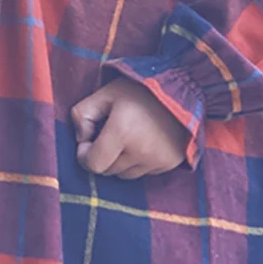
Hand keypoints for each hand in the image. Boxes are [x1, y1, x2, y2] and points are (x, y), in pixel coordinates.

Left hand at [70, 78, 187, 177]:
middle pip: (108, 170)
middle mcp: (140, 151)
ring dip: (121, 160)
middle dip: (103, 155)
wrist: (181, 89)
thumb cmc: (140, 89)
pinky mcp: (170, 163)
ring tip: (129, 136)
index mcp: (122, 132)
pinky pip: (144, 172)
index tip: (88, 140)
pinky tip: (144, 140)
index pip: (94, 164)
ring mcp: (157, 160)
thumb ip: (82, 114)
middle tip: (110, 133)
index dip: (84, 155)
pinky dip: (139, 162)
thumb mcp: (105, 93)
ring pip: (126, 174)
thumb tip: (81, 139)